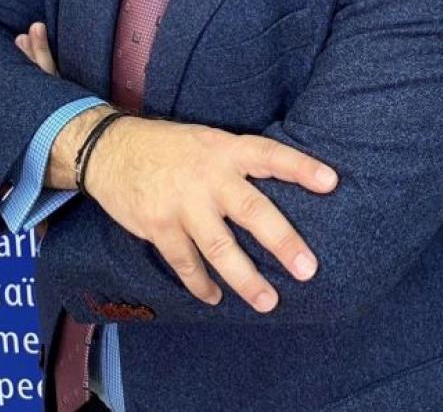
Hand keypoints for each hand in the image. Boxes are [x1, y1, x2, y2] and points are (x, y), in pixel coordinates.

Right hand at [13, 21, 340, 313]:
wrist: (110, 149)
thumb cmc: (170, 148)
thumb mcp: (207, 141)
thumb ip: (238, 162)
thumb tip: (281, 189)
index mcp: (225, 149)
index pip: (270, 155)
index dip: (301, 167)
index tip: (331, 182)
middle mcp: (208, 175)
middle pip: (251, 210)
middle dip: (282, 241)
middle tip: (307, 268)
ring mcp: (182, 202)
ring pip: (219, 248)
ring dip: (245, 279)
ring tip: (268, 301)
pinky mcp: (158, 225)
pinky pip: (186, 264)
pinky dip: (202, 285)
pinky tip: (215, 297)